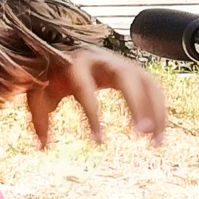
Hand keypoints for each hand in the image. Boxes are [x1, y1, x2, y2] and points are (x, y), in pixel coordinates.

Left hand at [25, 46, 166, 149]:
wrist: (66, 51)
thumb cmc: (52, 75)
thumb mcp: (39, 92)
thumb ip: (39, 117)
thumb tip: (43, 147)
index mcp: (76, 63)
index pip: (86, 88)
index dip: (93, 114)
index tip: (98, 142)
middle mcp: (103, 59)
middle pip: (127, 76)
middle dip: (137, 103)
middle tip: (142, 133)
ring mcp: (122, 62)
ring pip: (147, 82)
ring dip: (156, 110)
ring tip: (156, 142)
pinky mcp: (134, 70)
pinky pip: (153, 88)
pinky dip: (159, 110)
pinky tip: (159, 134)